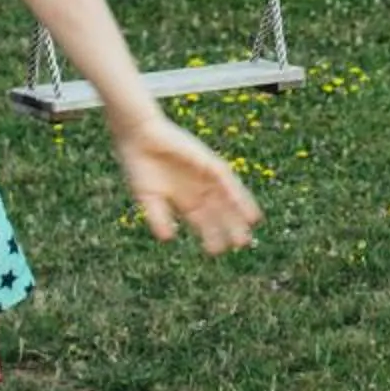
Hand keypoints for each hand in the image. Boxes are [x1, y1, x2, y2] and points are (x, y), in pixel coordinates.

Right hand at [112, 115, 263, 254]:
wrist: (138, 138)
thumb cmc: (140, 168)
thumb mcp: (148, 197)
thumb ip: (158, 217)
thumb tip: (167, 238)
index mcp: (185, 200)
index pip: (203, 222)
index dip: (210, 236)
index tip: (216, 252)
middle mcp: (199, 189)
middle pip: (219, 212)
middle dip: (229, 227)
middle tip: (241, 244)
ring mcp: (205, 175)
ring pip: (227, 197)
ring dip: (239, 211)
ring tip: (250, 226)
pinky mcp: (208, 162)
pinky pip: (227, 179)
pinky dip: (237, 193)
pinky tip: (243, 203)